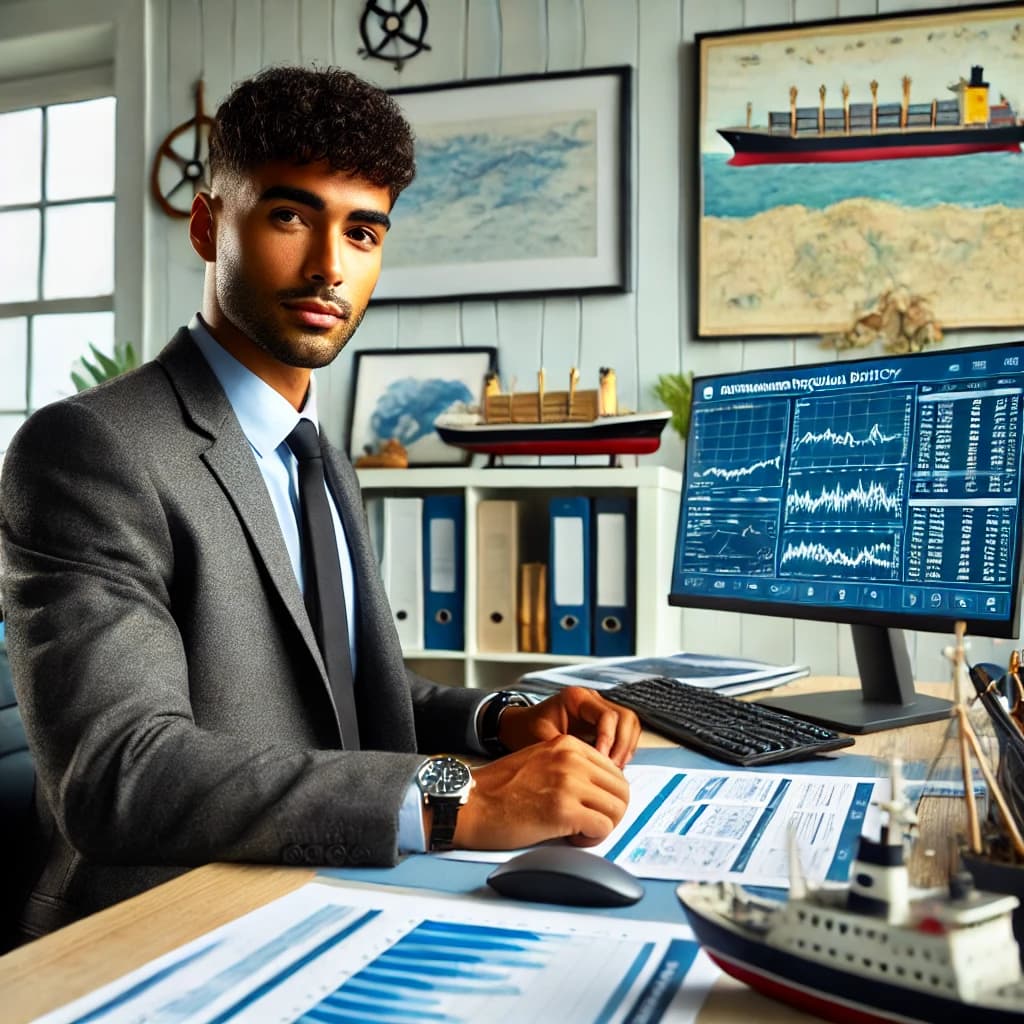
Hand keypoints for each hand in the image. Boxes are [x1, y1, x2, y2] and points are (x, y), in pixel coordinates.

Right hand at [453, 734, 629, 849]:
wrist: (470, 803)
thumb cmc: (499, 789)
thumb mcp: (540, 761)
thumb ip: (570, 768)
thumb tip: (600, 791)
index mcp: (567, 745)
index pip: (614, 771)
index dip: (607, 795)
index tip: (591, 807)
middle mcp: (572, 759)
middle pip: (621, 790)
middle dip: (610, 812)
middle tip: (589, 823)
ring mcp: (569, 784)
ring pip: (617, 810)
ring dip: (602, 826)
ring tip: (578, 831)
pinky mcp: (564, 811)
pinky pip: (603, 829)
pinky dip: (592, 840)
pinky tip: (571, 838)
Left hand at [498, 686, 640, 767]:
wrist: (520, 727)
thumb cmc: (527, 730)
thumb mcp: (541, 739)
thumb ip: (564, 750)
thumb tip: (589, 769)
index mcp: (576, 698)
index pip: (607, 716)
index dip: (609, 740)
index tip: (601, 761)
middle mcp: (592, 699)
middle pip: (626, 717)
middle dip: (623, 745)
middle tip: (613, 769)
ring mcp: (599, 709)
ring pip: (630, 724)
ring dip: (626, 748)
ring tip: (614, 770)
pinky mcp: (602, 723)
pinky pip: (624, 733)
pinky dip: (623, 749)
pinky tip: (611, 767)